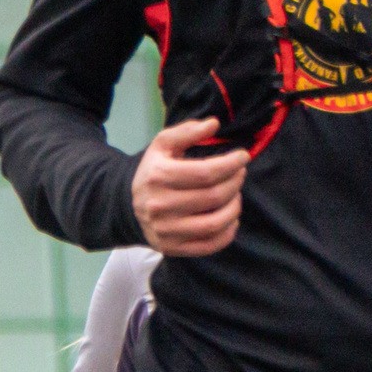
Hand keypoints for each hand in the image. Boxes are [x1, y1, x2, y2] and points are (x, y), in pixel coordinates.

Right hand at [131, 118, 245, 256]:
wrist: (129, 206)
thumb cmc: (154, 172)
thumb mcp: (163, 146)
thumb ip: (187, 131)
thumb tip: (214, 124)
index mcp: (158, 177)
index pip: (207, 173)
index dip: (232, 164)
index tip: (243, 157)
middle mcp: (160, 206)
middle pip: (215, 196)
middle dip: (235, 183)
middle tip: (239, 175)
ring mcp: (165, 230)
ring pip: (216, 222)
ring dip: (234, 207)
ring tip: (234, 196)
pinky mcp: (171, 248)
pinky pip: (210, 245)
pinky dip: (228, 232)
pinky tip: (230, 219)